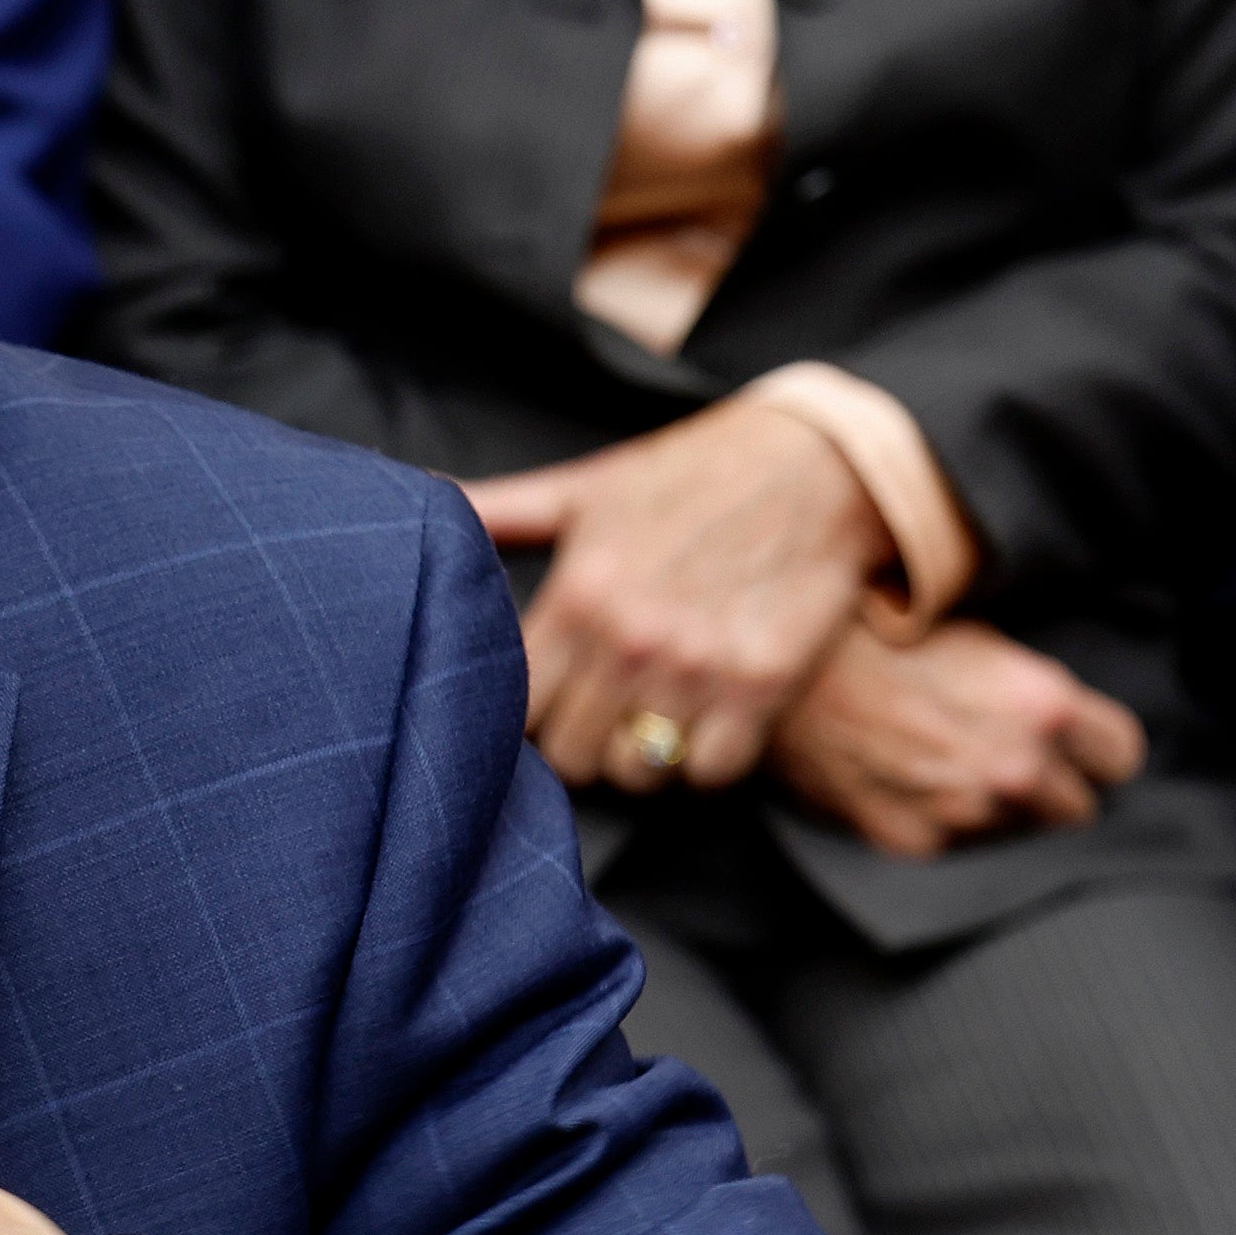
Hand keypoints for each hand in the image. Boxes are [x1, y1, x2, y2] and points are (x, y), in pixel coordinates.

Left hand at [463, 398, 894, 795]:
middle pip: (570, 754)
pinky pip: (713, 771)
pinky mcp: (763, 684)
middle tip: (600, 718)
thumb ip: (500, 508)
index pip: (513, 706)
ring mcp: (698, 666)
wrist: (820, 462)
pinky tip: (708, 720)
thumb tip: (415, 486)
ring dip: (643, 757)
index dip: (520, 715)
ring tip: (652, 719)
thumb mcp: (587, 488)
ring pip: (639, 771)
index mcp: (578, 593)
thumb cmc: (692, 474)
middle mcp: (630, 637)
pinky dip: (708, 759)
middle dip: (580, 743)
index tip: (542, 705)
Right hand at [769, 621, 1146, 860]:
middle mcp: (1016, 768)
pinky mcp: (914, 843)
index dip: (1095, 747)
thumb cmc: (878, 630)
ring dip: (998, 809)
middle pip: (1079, 810)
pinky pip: (955, 846)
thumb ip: (1033, 688)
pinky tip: (911, 782)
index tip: (1072, 741)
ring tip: (950, 765)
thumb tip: (1066, 724)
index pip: (1121, 757)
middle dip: (1052, 786)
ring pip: (1017, 834)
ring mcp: (965, 813)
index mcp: (1045, 706)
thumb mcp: (979, 636)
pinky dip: (942, 823)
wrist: (784, 665)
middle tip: (1009, 756)